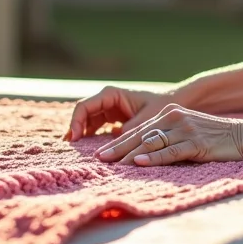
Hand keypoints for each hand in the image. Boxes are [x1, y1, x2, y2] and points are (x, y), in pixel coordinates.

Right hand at [63, 85, 177, 141]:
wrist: (173, 104)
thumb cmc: (160, 106)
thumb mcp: (147, 118)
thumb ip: (131, 129)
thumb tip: (115, 144)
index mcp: (111, 94)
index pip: (85, 106)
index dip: (76, 121)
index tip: (75, 138)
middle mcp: (106, 99)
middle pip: (82, 113)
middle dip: (74, 128)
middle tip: (69, 147)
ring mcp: (108, 109)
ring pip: (86, 121)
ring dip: (80, 133)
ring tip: (73, 150)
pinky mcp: (111, 118)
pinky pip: (95, 127)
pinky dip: (89, 136)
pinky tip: (85, 148)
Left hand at [95, 103, 242, 165]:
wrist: (242, 135)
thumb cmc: (213, 137)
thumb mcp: (186, 131)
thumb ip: (166, 136)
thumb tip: (141, 151)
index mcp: (170, 113)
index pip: (139, 128)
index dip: (119, 141)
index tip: (102, 152)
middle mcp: (174, 117)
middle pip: (140, 135)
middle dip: (118, 148)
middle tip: (100, 159)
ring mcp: (185, 129)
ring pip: (151, 143)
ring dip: (130, 155)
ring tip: (113, 165)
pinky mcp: (195, 142)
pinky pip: (169, 151)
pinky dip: (153, 158)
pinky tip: (138, 162)